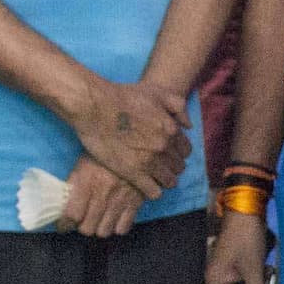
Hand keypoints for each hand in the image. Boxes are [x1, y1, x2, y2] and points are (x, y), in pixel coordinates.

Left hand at [63, 156, 143, 239]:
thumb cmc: (103, 154)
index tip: (63, 225)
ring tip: (98, 220)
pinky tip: (114, 219)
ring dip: (99, 228)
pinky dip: (117, 227)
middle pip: (87, 228)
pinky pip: (123, 228)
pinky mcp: (136, 203)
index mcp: (86, 181)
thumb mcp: (83, 164)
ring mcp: (120, 200)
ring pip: (104, 231)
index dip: (64, 224)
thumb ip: (73, 185)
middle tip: (82, 220)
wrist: (135, 145)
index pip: (72, 215)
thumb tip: (63, 206)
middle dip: (82, 226)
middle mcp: (102, 194)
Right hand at [67, 75, 189, 196]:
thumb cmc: (123, 96)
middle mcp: (164, 146)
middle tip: (162, 167)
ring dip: (165, 181)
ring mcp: (150, 161)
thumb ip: (178, 106)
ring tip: (156, 179)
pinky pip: (153, 192)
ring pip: (169, 181)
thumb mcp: (156, 92)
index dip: (178, 153)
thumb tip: (188, 126)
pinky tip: (147, 188)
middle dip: (172, 167)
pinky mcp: (133, 173)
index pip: (185, 150)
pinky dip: (153, 192)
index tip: (170, 155)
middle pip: (178, 166)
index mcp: (171, 129)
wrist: (95, 106)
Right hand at [206, 207, 273, 283]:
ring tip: (263, 268)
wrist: (246, 211)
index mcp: (215, 280)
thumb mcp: (253, 269)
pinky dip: (254, 272)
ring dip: (255, 281)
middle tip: (261, 280)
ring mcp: (225, 267)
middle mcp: (216, 275)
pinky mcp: (233, 260)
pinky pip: (245, 274)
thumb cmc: (244, 236)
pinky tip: (261, 263)